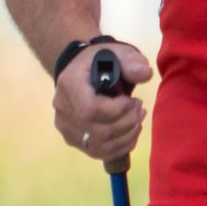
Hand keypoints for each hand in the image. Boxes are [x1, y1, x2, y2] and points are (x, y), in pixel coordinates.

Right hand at [53, 40, 150, 163]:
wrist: (83, 73)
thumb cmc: (102, 62)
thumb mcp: (118, 53)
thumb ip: (131, 61)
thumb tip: (144, 74)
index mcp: (69, 85)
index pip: (90, 110)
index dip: (117, 111)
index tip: (131, 100)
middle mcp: (62, 109)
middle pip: (98, 131)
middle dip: (127, 123)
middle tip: (140, 108)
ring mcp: (66, 127)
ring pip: (99, 146)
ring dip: (127, 136)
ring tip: (138, 119)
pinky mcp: (73, 140)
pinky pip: (99, 152)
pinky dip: (121, 147)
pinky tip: (131, 132)